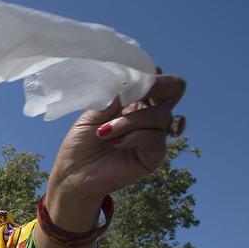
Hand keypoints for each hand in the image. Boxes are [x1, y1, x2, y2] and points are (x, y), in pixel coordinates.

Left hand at [47, 74, 186, 205]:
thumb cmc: (81, 141)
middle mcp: (150, 114)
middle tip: (128, 99)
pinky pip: (155, 138)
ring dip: (129, 121)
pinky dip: (133, 137)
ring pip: (161, 115)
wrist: (74, 173)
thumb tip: (135, 80)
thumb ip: (116, 95)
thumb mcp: (95, 110)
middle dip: (155, 88)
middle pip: (175, 89)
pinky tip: (115, 143)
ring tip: (104, 132)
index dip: (151, 74)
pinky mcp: (154, 156)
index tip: (129, 81)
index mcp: (137, 99)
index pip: (159, 77)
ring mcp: (155, 134)